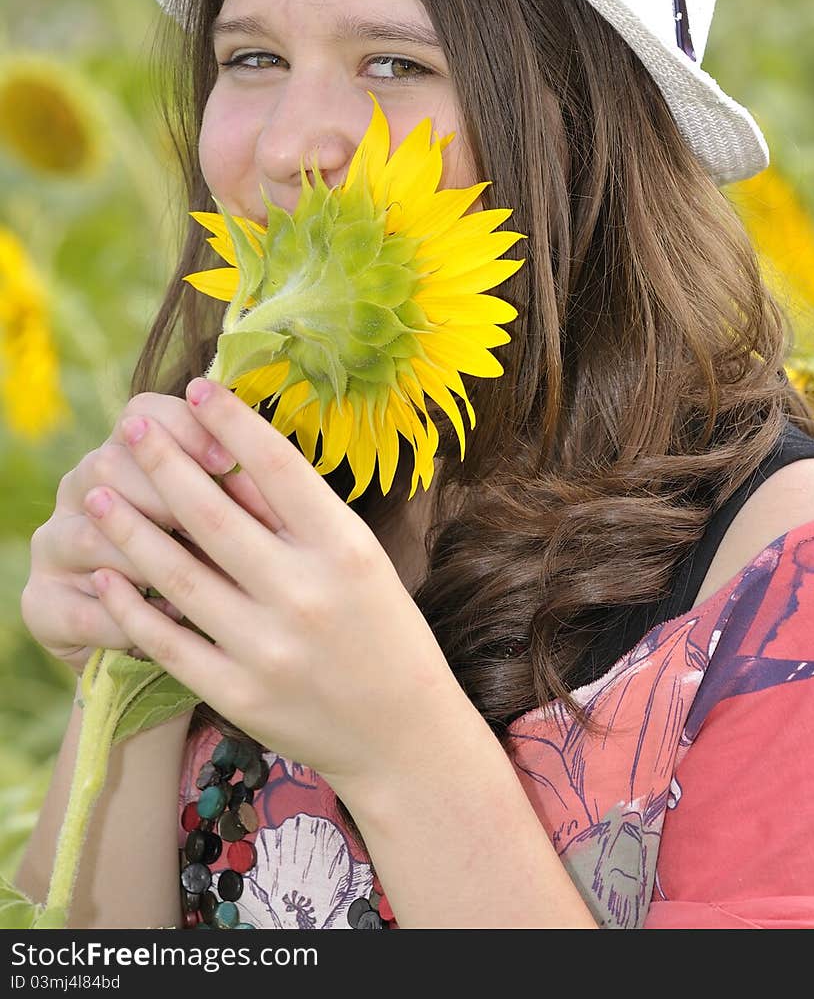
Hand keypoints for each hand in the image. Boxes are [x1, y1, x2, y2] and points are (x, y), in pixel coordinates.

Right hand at [21, 391, 281, 671]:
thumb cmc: (210, 563)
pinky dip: (131, 616)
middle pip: (109, 464)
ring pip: (91, 536)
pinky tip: (174, 620)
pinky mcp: (44, 604)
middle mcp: (81, 489)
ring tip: (198, 580)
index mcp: (125, 452)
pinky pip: (83, 608)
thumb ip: (238, 496)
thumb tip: (267, 484)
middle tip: (213, 525)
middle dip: (166, 494)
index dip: (184, 430)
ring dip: (147, 559)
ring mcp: (55, 546)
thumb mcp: (226, 522)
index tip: (228, 461)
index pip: (143, 413)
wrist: (164, 638)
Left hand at [84, 378, 466, 794]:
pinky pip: (166, 640)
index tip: (197, 389)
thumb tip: (235, 455)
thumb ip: (303, 518)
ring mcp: (267, 647)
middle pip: (212, 513)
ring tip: (101, 492)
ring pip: (176, 572)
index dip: (230, 422)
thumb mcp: (363, 560)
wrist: (402, 735)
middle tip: (130, 427)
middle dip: (162, 461)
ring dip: (129, 527)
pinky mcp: (238, 693)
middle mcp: (305, 593)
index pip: (276, 467)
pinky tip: (106, 571)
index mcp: (345, 549)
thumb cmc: (383, 630)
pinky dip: (129, 604)